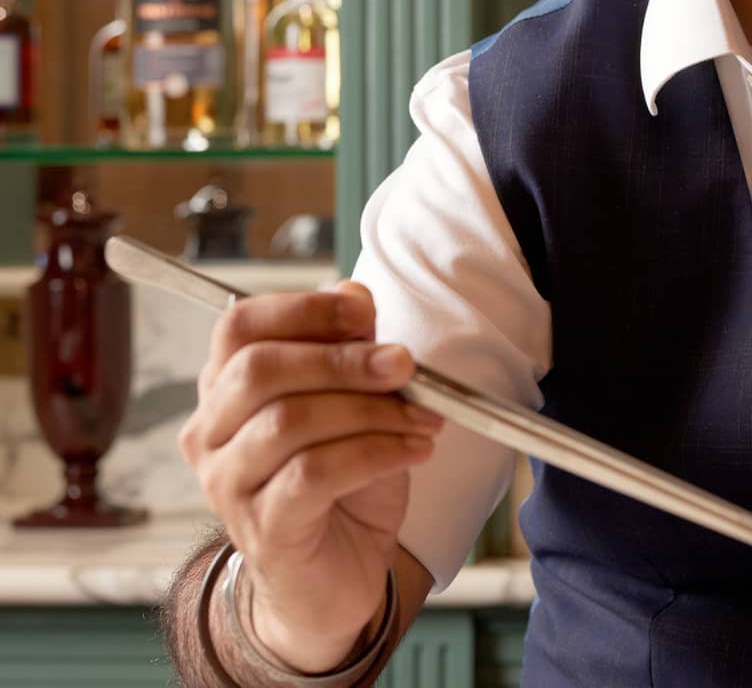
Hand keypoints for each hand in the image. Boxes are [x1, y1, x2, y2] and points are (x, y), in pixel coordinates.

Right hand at [178, 280, 443, 672]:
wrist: (337, 573)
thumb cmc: (343, 476)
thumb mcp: (354, 398)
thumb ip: (349, 344)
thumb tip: (354, 296)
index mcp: (225, 388)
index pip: (239, 326)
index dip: (303, 309)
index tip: (366, 315)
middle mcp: (211, 434)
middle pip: (260, 369)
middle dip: (343, 360)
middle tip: (404, 364)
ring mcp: (227, 485)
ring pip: (290, 422)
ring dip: (371, 410)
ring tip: (422, 416)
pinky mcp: (261, 530)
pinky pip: (314, 474)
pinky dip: (376, 452)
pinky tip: (414, 449)